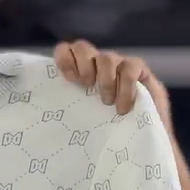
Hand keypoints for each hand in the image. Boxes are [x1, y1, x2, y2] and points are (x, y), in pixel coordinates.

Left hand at [54, 40, 172, 130]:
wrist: (144, 142)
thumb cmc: (110, 133)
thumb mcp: (84, 120)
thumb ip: (70, 108)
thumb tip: (44, 108)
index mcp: (82, 74)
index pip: (67, 51)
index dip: (65, 59)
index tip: (70, 80)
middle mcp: (99, 66)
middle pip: (83, 47)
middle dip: (83, 65)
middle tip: (87, 88)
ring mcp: (120, 66)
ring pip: (106, 57)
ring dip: (105, 81)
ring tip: (108, 103)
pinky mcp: (140, 71)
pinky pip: (130, 67)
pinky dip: (126, 87)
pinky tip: (124, 106)